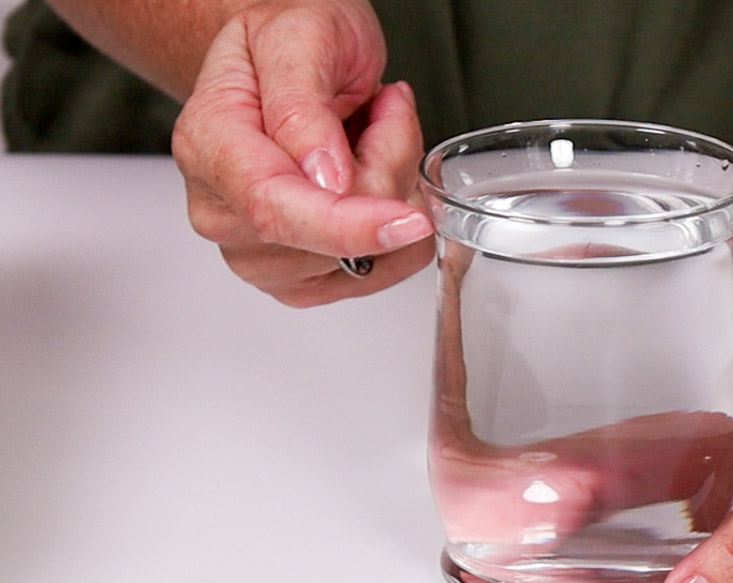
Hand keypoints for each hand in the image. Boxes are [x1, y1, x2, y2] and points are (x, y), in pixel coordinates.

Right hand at [171, 0, 432, 306]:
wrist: (290, 55)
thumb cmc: (289, 40)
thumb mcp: (299, 36)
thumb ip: (303, 107)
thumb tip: (324, 179)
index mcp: (209, 146)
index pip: (273, 208)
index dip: (347, 225)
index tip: (407, 220)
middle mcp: (222, 212)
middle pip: (329, 238)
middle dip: (386, 170)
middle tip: (385, 109)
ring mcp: (258, 254)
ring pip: (365, 259)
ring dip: (396, 193)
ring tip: (373, 135)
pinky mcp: (300, 280)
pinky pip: (381, 272)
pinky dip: (400, 226)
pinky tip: (379, 176)